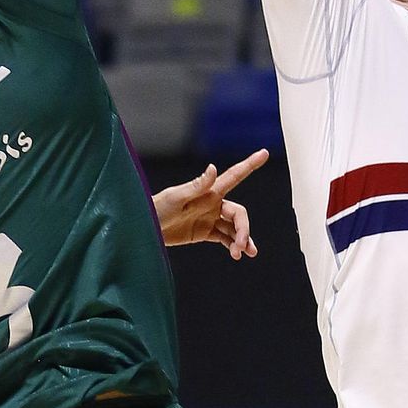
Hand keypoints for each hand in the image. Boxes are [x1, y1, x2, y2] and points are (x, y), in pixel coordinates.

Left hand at [153, 149, 268, 257]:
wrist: (142, 228)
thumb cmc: (155, 209)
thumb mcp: (175, 197)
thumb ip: (196, 186)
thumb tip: (213, 167)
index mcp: (208, 192)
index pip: (234, 176)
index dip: (250, 164)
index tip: (265, 152)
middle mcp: (212, 203)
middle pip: (239, 214)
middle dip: (243, 229)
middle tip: (241, 247)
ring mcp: (209, 218)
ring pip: (234, 228)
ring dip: (241, 240)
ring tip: (242, 254)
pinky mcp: (204, 232)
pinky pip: (224, 238)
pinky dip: (232, 245)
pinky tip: (237, 254)